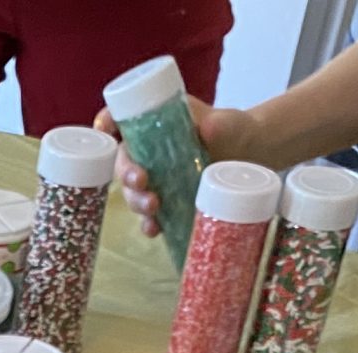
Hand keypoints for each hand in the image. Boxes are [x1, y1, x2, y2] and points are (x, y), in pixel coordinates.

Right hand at [96, 97, 253, 237]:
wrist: (253, 158)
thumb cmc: (236, 131)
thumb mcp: (229, 122)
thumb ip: (219, 125)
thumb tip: (208, 131)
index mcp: (157, 122)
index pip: (122, 118)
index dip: (107, 122)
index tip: (104, 129)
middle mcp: (150, 151)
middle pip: (123, 161)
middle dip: (125, 173)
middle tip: (140, 181)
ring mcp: (157, 178)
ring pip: (132, 191)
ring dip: (136, 201)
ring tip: (153, 207)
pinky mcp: (167, 202)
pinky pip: (150, 216)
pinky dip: (148, 224)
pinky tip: (154, 229)